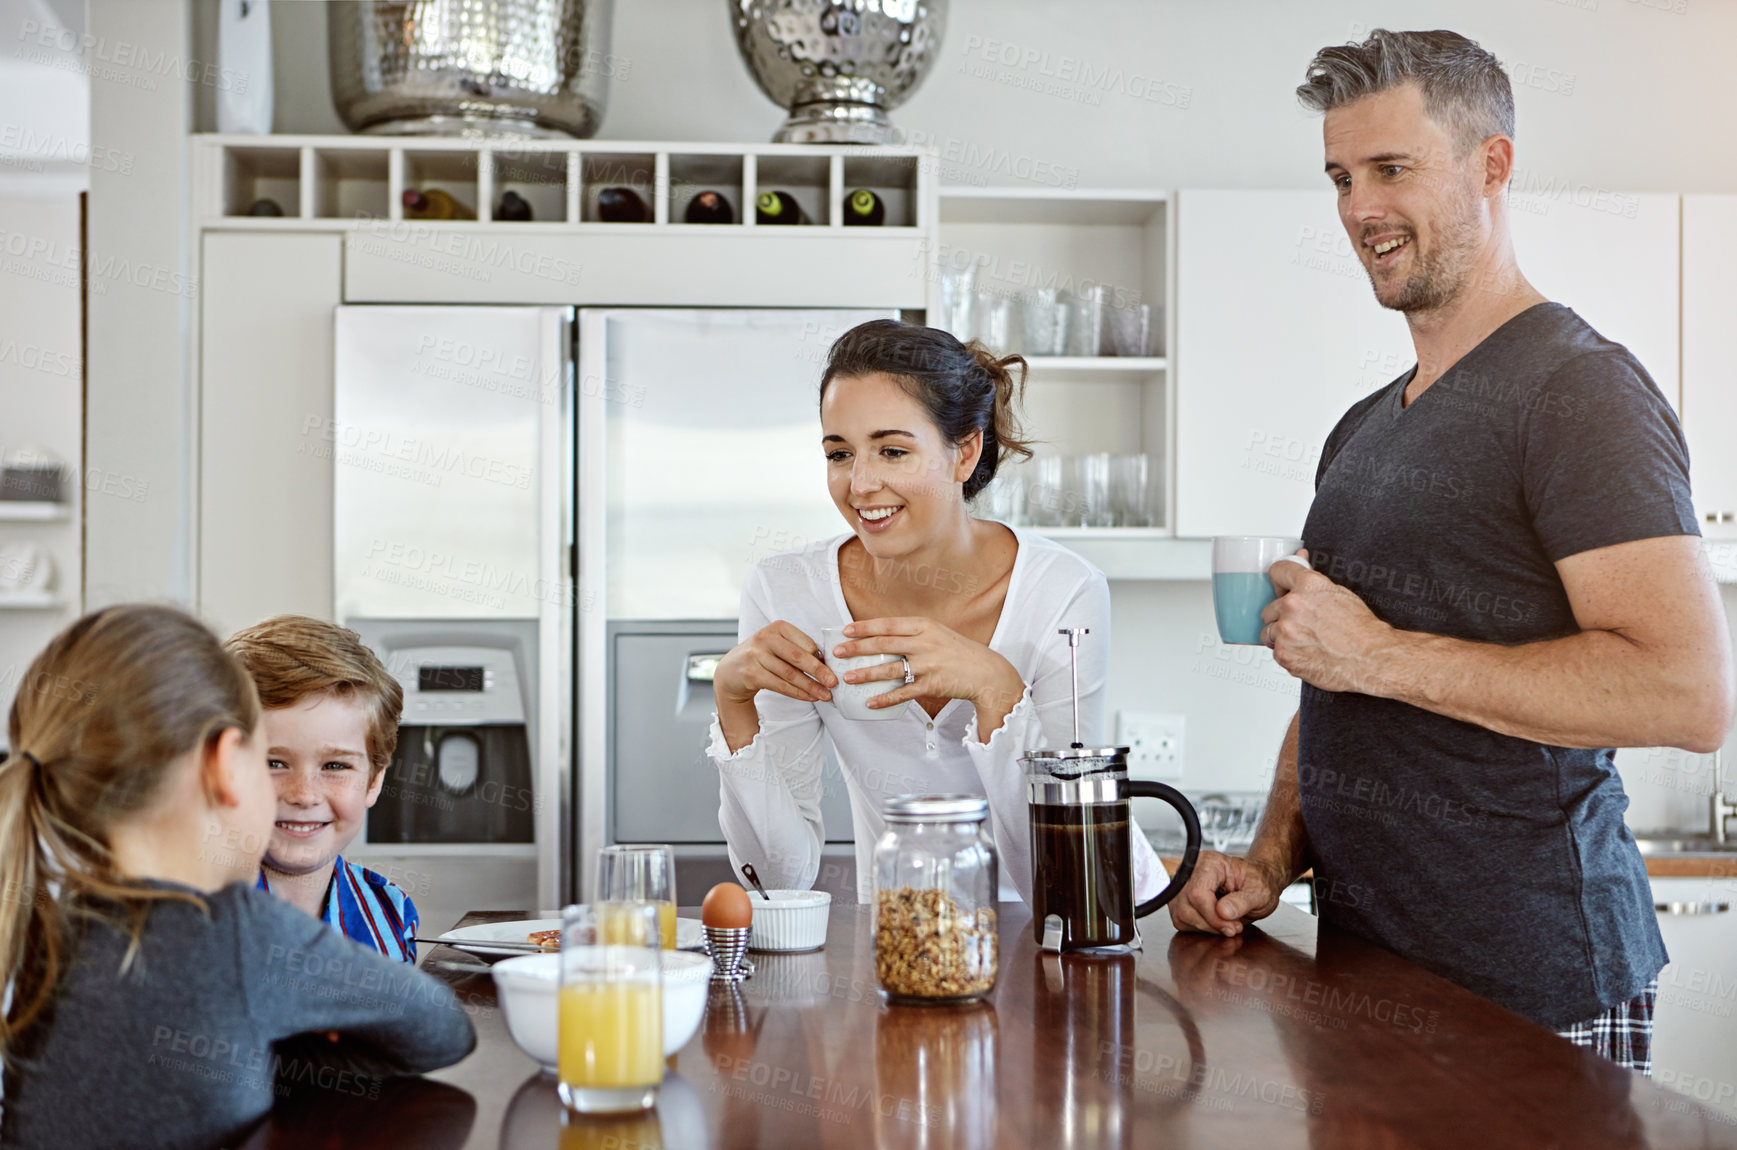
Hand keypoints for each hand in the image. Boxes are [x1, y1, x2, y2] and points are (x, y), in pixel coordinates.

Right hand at [713, 621, 835, 707]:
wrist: (732, 670)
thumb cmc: (764, 656)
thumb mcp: (779, 646)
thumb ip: (800, 650)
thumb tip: (826, 664)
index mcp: (778, 627)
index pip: (806, 643)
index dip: (822, 658)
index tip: (835, 669)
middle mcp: (765, 638)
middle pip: (798, 657)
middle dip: (819, 672)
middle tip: (834, 683)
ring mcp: (756, 655)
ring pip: (790, 674)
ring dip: (810, 687)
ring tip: (825, 695)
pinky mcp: (751, 673)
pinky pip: (780, 685)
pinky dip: (797, 693)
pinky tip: (809, 697)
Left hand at [830, 617, 1023, 714]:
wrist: (986, 672)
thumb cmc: (958, 651)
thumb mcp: (937, 633)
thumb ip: (912, 633)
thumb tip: (881, 635)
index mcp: (925, 626)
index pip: (888, 625)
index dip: (865, 628)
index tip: (845, 630)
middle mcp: (925, 643)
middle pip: (884, 645)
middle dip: (857, 648)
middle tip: (837, 653)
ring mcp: (929, 665)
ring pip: (890, 670)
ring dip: (866, 674)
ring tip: (848, 678)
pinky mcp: (932, 686)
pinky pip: (903, 693)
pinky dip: (885, 699)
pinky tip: (870, 702)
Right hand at [1168, 850, 1282, 936]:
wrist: (1256, 883)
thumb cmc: (1258, 882)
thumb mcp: (1260, 892)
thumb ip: (1243, 902)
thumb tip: (1223, 912)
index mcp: (1210, 863)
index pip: (1198, 893)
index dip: (1213, 916)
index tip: (1232, 926)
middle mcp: (1192, 871)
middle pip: (1186, 906)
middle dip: (1211, 924)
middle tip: (1233, 927)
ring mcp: (1183, 886)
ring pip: (1181, 915)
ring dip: (1205, 927)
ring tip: (1226, 924)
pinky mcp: (1181, 900)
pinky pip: (1181, 920)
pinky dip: (1199, 928)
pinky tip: (1215, 922)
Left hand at [1260, 550, 1396, 693]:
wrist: (1370, 659)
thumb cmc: (1361, 630)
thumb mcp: (1338, 593)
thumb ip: (1311, 579)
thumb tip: (1299, 556)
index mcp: (1308, 585)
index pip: (1278, 571)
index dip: (1280, 581)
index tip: (1281, 586)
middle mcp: (1293, 605)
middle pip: (1270, 607)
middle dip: (1283, 616)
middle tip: (1303, 625)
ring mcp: (1285, 630)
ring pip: (1268, 631)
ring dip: (1281, 636)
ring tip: (1305, 641)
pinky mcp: (1283, 652)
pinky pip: (1274, 651)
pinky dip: (1287, 653)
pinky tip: (1306, 653)